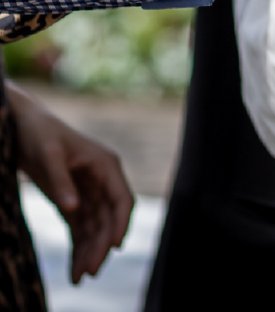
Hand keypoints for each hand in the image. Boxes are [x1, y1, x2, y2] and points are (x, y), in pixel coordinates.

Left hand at [7, 83, 132, 283]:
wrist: (24, 126)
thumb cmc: (39, 134)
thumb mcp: (48, 155)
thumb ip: (61, 181)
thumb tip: (74, 209)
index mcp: (106, 165)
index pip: (122, 199)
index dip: (120, 223)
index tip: (114, 247)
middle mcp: (103, 180)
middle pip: (109, 218)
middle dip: (102, 245)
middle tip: (91, 272)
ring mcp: (89, 192)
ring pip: (96, 227)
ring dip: (91, 251)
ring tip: (80, 277)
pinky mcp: (74, 201)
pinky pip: (81, 228)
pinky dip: (79, 247)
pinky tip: (74, 268)